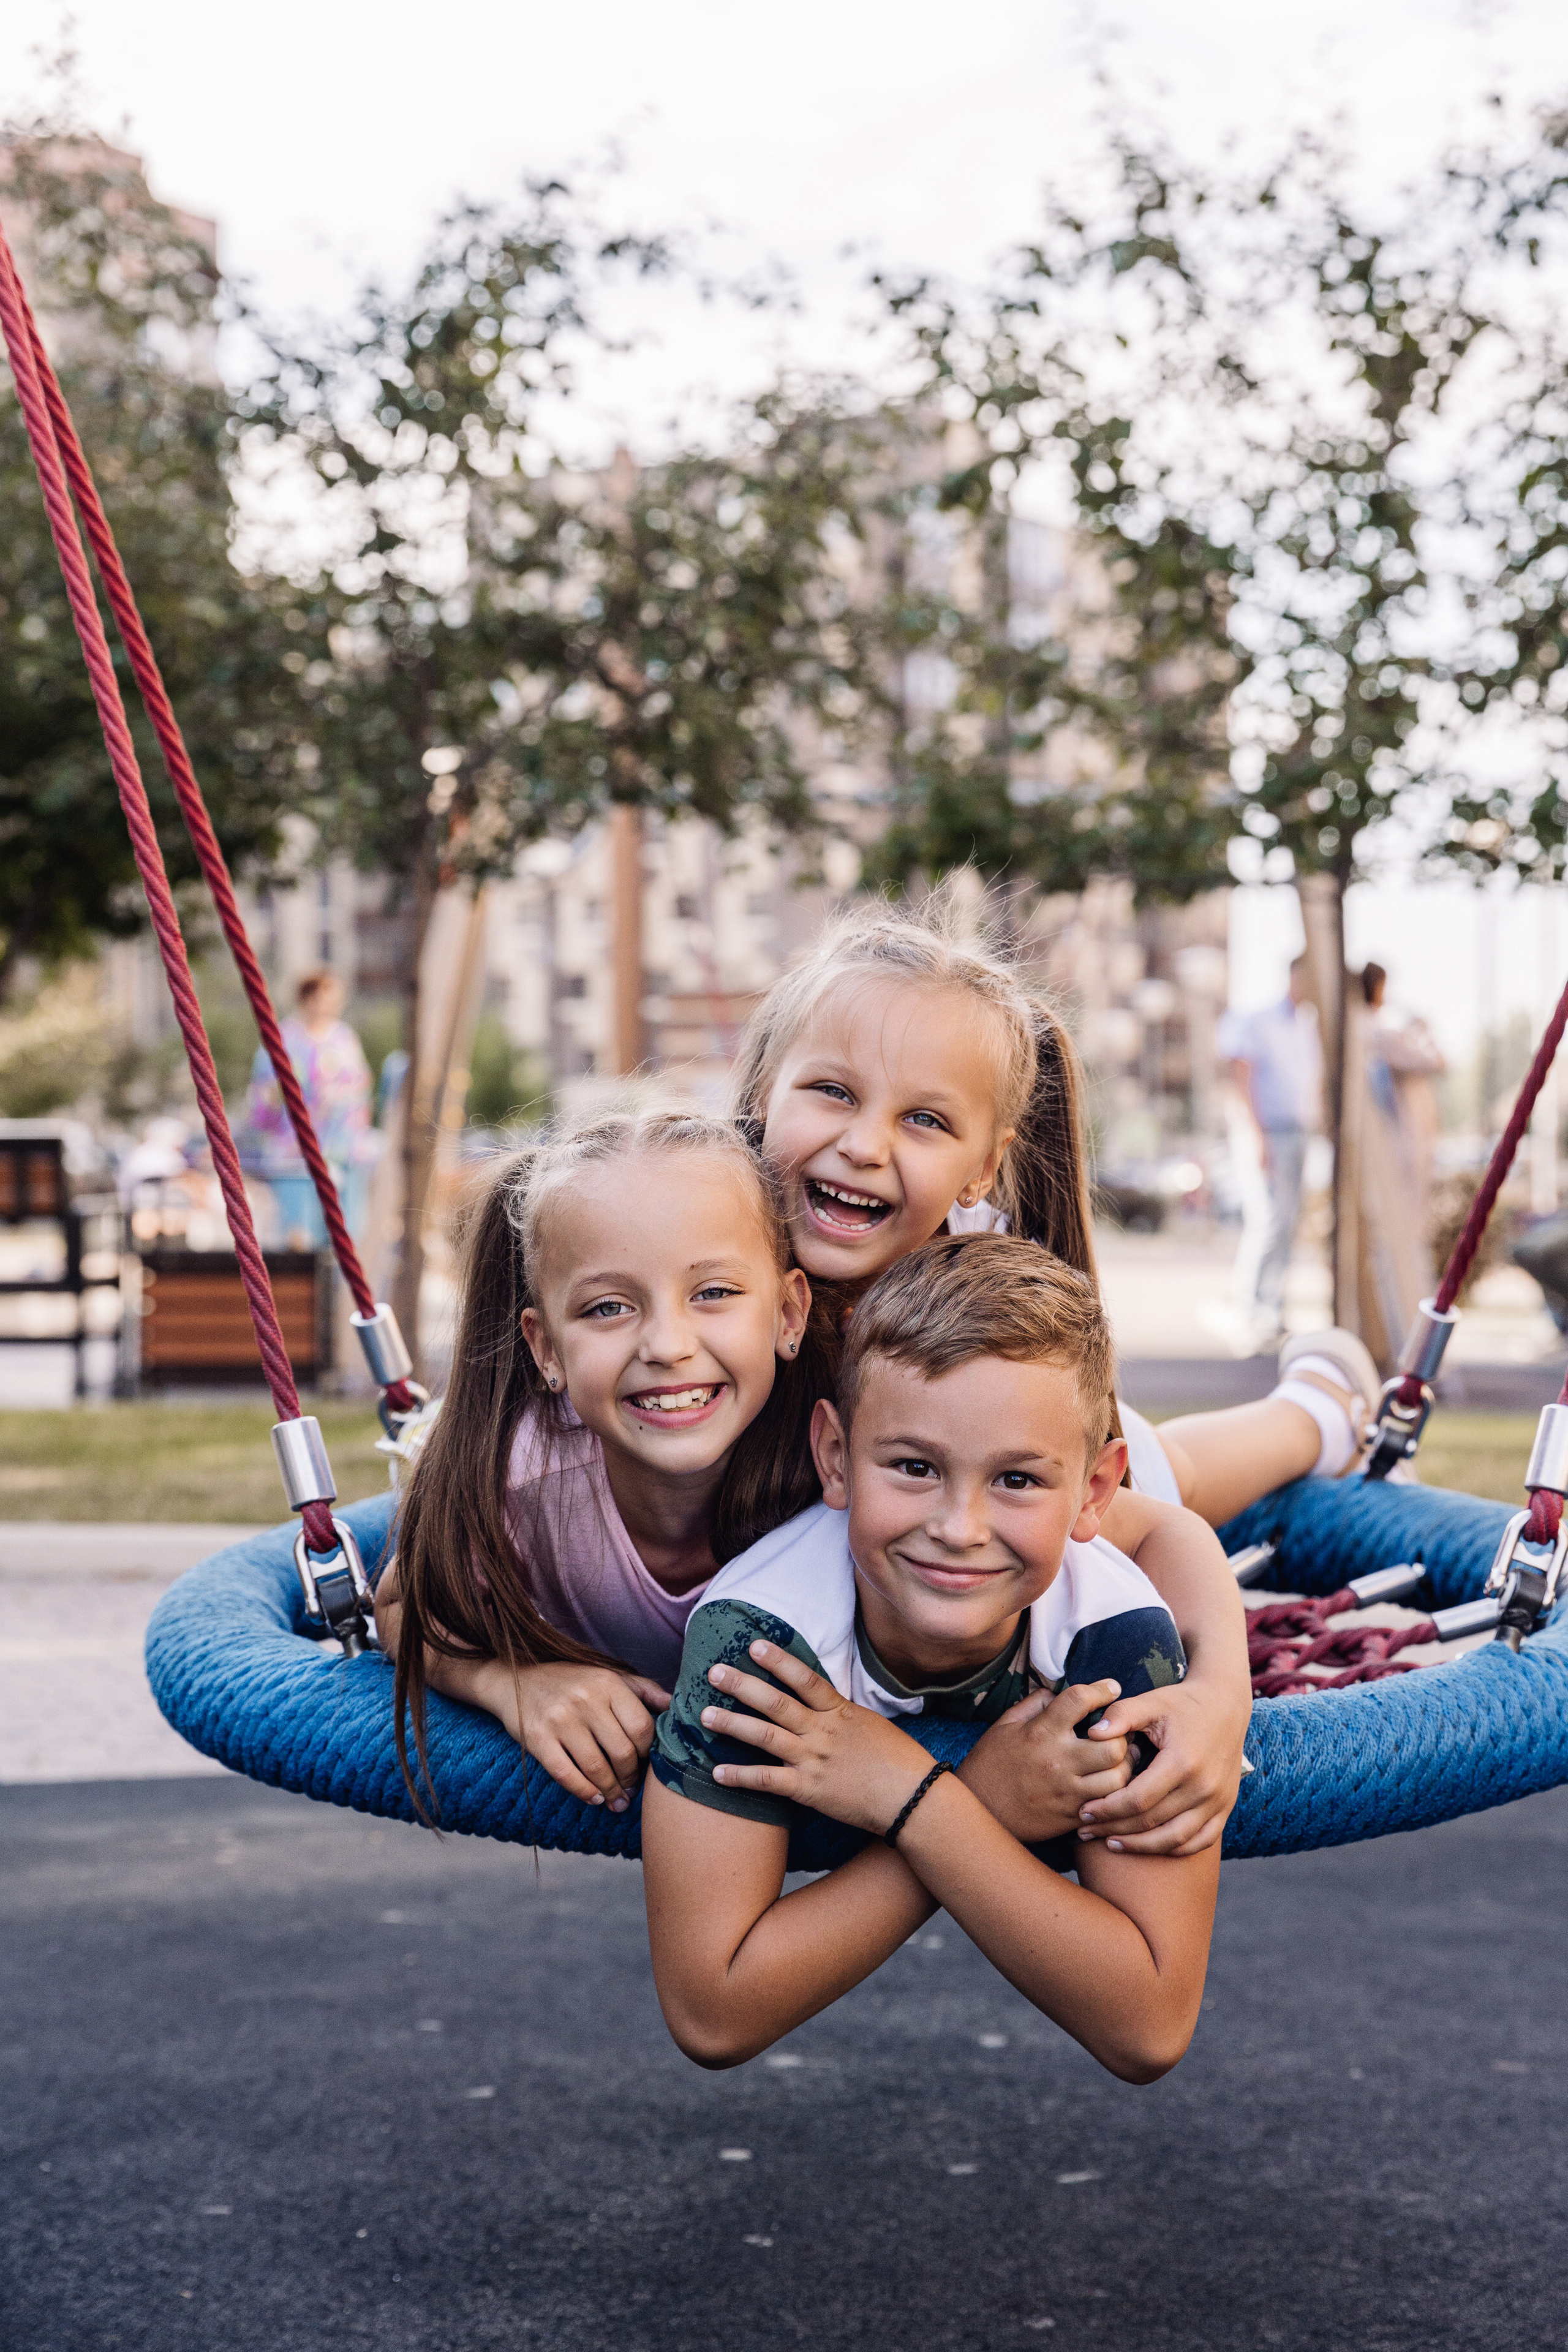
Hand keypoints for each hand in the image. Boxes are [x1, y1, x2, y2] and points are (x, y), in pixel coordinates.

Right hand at [473, 1660, 670, 1812]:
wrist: (515, 1679)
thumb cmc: (571, 1681)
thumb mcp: (608, 1675)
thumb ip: (643, 1689)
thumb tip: (675, 1706)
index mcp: (607, 1683)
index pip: (642, 1727)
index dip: (649, 1752)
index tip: (647, 1763)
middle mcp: (585, 1700)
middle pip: (622, 1751)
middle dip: (632, 1777)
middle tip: (632, 1788)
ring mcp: (559, 1720)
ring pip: (596, 1767)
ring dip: (612, 1790)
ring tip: (618, 1801)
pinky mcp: (537, 1739)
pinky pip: (566, 1774)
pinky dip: (584, 1791)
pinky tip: (595, 1798)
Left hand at [700, 1640, 930, 1834]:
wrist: (913, 1798)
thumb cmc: (899, 1761)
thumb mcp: (871, 1724)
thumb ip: (841, 1713)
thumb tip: (822, 1701)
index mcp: (840, 1712)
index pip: (805, 1679)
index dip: (779, 1660)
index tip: (755, 1643)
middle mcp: (822, 1732)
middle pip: (775, 1703)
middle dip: (742, 1685)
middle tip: (713, 1672)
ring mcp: (813, 1760)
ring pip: (765, 1737)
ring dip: (732, 1724)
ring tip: (704, 1714)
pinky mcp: (808, 1790)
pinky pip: (767, 1781)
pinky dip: (740, 1777)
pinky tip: (716, 1773)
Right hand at [959, 1678, 1132, 1846]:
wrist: (978, 1811)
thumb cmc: (991, 1763)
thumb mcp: (1005, 1725)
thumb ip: (1035, 1704)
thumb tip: (1060, 1693)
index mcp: (1041, 1731)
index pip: (1080, 1700)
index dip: (1102, 1689)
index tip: (1112, 1688)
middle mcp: (1058, 1760)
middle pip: (1113, 1746)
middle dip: (1123, 1736)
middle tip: (1122, 1733)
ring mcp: (1066, 1791)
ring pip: (1118, 1779)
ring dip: (1125, 1767)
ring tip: (1121, 1761)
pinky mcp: (1070, 1816)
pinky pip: (1106, 1804)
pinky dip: (1114, 1793)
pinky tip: (1109, 1784)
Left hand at [1076, 1676, 1247, 1855]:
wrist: (1227, 1704)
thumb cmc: (1183, 1703)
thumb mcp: (1151, 1701)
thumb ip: (1120, 1715)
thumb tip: (1092, 1733)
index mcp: (1182, 1761)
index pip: (1138, 1799)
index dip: (1107, 1809)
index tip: (1084, 1811)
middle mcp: (1203, 1787)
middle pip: (1152, 1822)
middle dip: (1114, 1829)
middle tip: (1086, 1830)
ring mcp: (1218, 1801)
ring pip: (1175, 1839)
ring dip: (1140, 1846)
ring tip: (1110, 1843)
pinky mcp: (1226, 1807)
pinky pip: (1200, 1841)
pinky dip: (1172, 1848)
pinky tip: (1147, 1845)